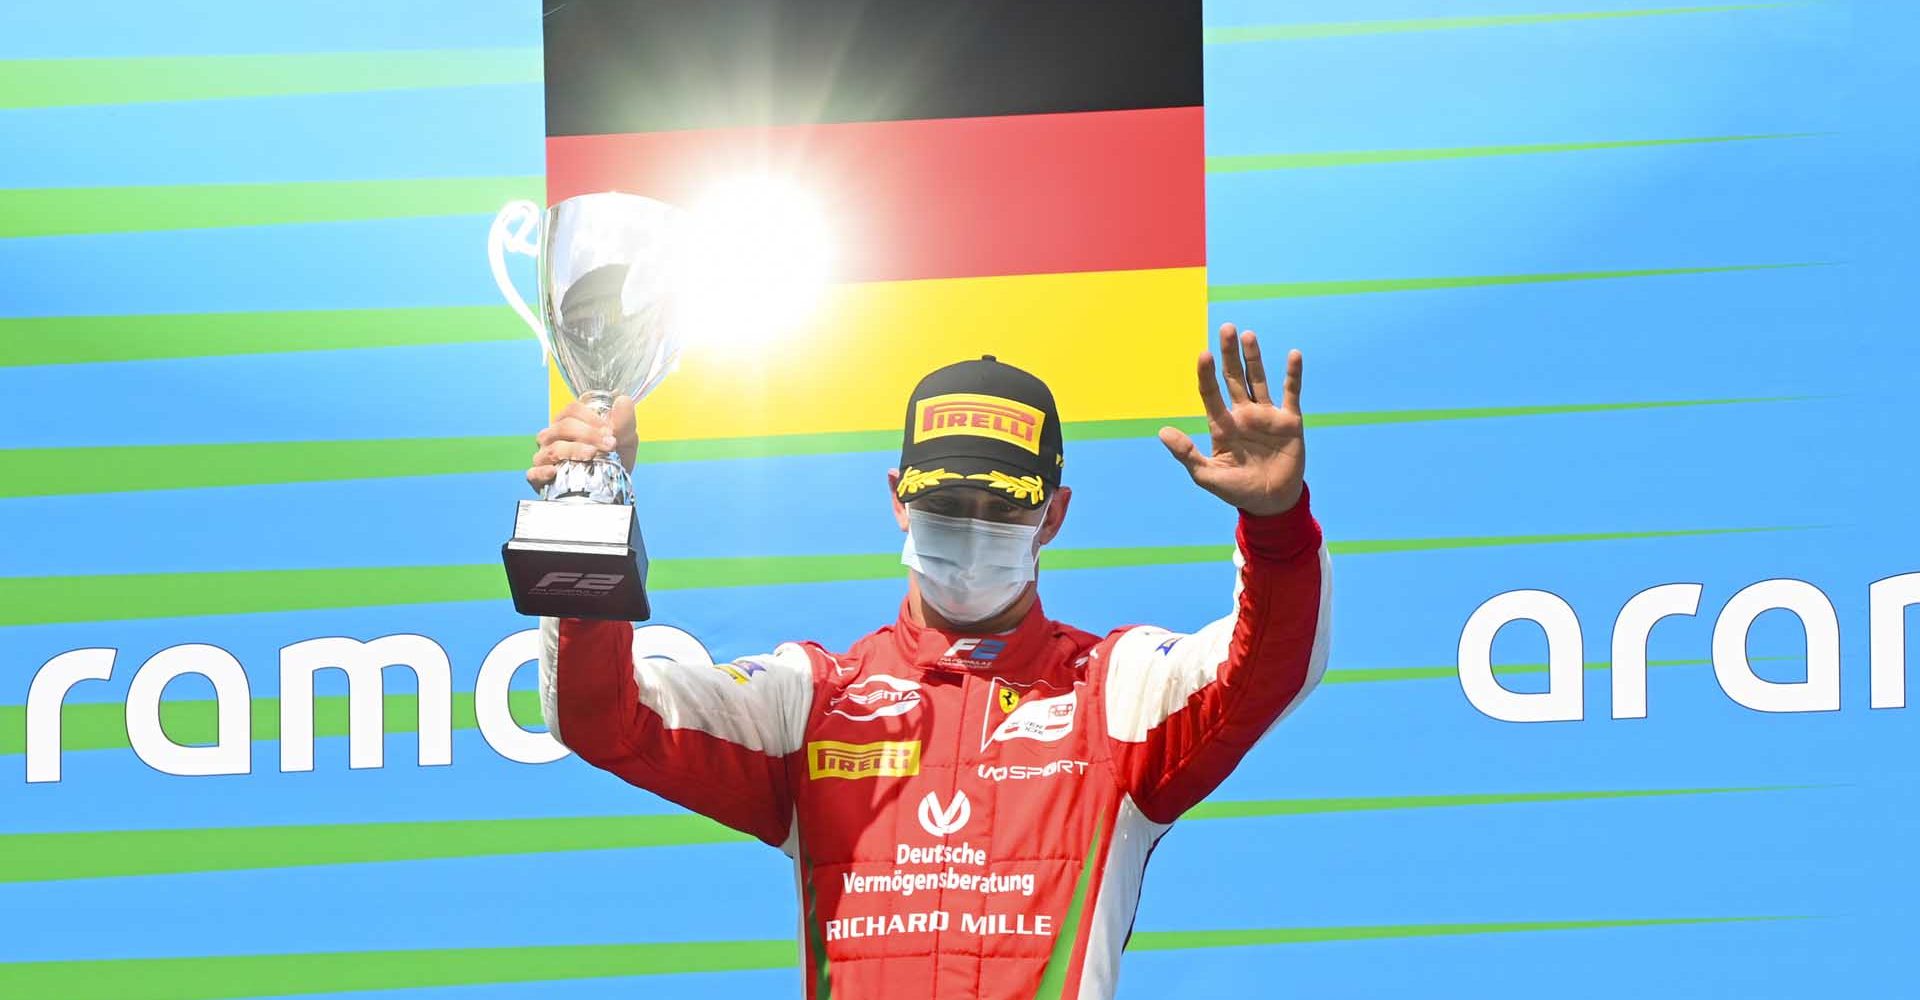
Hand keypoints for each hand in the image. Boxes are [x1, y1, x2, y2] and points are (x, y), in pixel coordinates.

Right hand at [527, 395, 637, 494]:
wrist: (611, 488)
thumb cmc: (613, 458)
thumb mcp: (625, 439)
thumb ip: (624, 421)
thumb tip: (622, 401)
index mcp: (569, 422)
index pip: (572, 410)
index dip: (591, 418)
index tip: (610, 431)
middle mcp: (553, 437)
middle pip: (563, 427)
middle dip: (588, 434)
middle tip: (609, 444)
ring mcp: (544, 457)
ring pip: (552, 449)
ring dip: (573, 450)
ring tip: (592, 455)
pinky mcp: (540, 479)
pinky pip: (534, 473)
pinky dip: (542, 472)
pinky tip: (555, 472)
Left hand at [1158, 324, 1304, 516]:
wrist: (1271, 504)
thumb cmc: (1236, 491)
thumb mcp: (1207, 476)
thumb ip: (1187, 454)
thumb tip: (1162, 432)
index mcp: (1222, 425)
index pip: (1211, 393)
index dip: (1206, 374)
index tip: (1203, 354)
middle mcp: (1242, 414)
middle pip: (1233, 378)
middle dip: (1229, 354)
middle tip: (1225, 328)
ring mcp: (1266, 416)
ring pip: (1258, 380)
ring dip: (1254, 357)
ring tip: (1247, 335)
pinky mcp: (1289, 421)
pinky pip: (1291, 393)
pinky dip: (1293, 374)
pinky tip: (1293, 354)